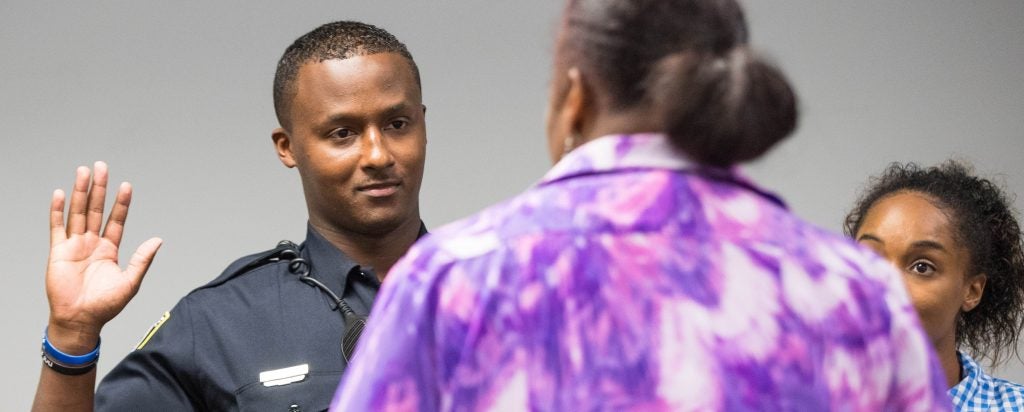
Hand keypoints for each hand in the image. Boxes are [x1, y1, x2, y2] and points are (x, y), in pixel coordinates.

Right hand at [45, 162, 161, 352]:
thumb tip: (158, 239)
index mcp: (109, 249)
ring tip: (84, 172)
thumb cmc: (105, 305)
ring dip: (80, 193)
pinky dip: (58, 210)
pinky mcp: (58, 252)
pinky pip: (57, 227)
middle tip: (102, 166)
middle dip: (99, 188)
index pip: (116, 220)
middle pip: (96, 210)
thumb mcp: (130, 282)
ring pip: (78, 213)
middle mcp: (92, 243)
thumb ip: (142, 259)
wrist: (80, 320)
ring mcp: (74, 246)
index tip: (126, 185)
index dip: (121, 203)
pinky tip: (60, 194)